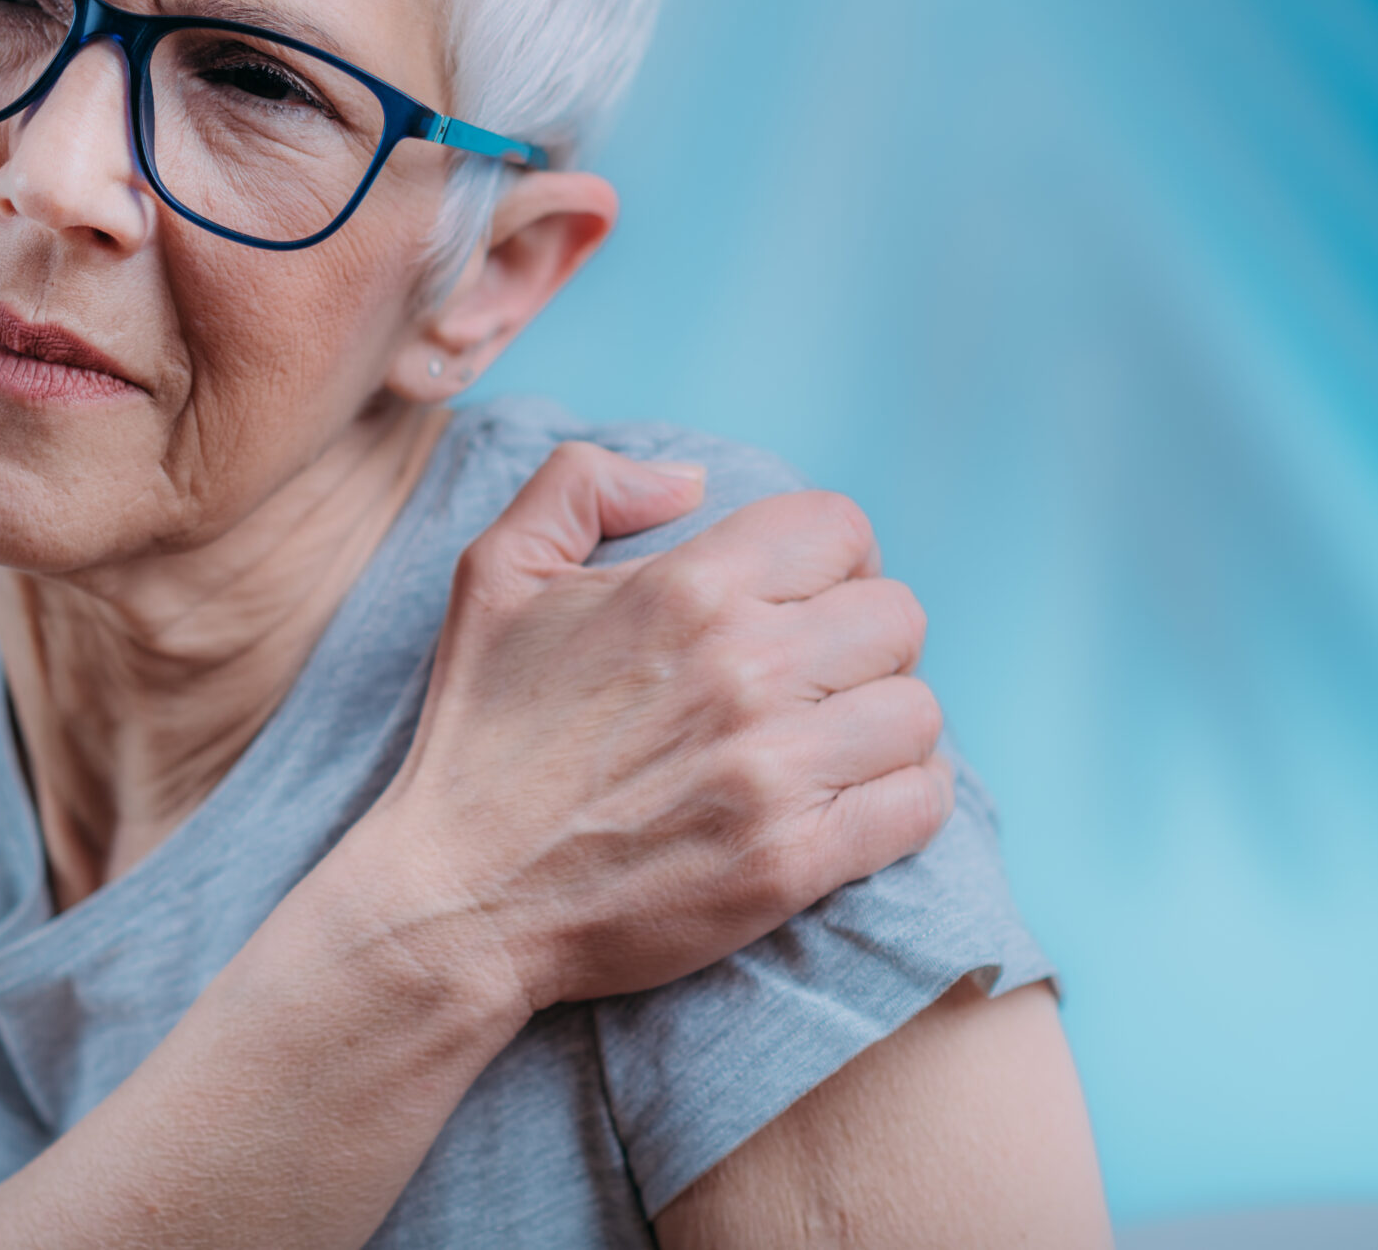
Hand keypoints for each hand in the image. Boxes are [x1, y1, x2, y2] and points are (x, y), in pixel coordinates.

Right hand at [357, 442, 952, 1015]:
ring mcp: (772, 769)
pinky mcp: (792, 862)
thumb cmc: (479, 733)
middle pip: (896, 616)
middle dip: (861, 643)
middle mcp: (742, 666)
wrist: (458, 897)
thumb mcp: (495, 573)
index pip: (840, 527)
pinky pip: (920, 805)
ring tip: (829, 745)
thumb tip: (690, 480)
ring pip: (917, 712)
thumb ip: (581, 484)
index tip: (801, 598)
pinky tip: (844, 804)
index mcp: (684, 586)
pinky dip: (898, 802)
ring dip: (881, 727)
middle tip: (812, 680)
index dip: (830, 558)